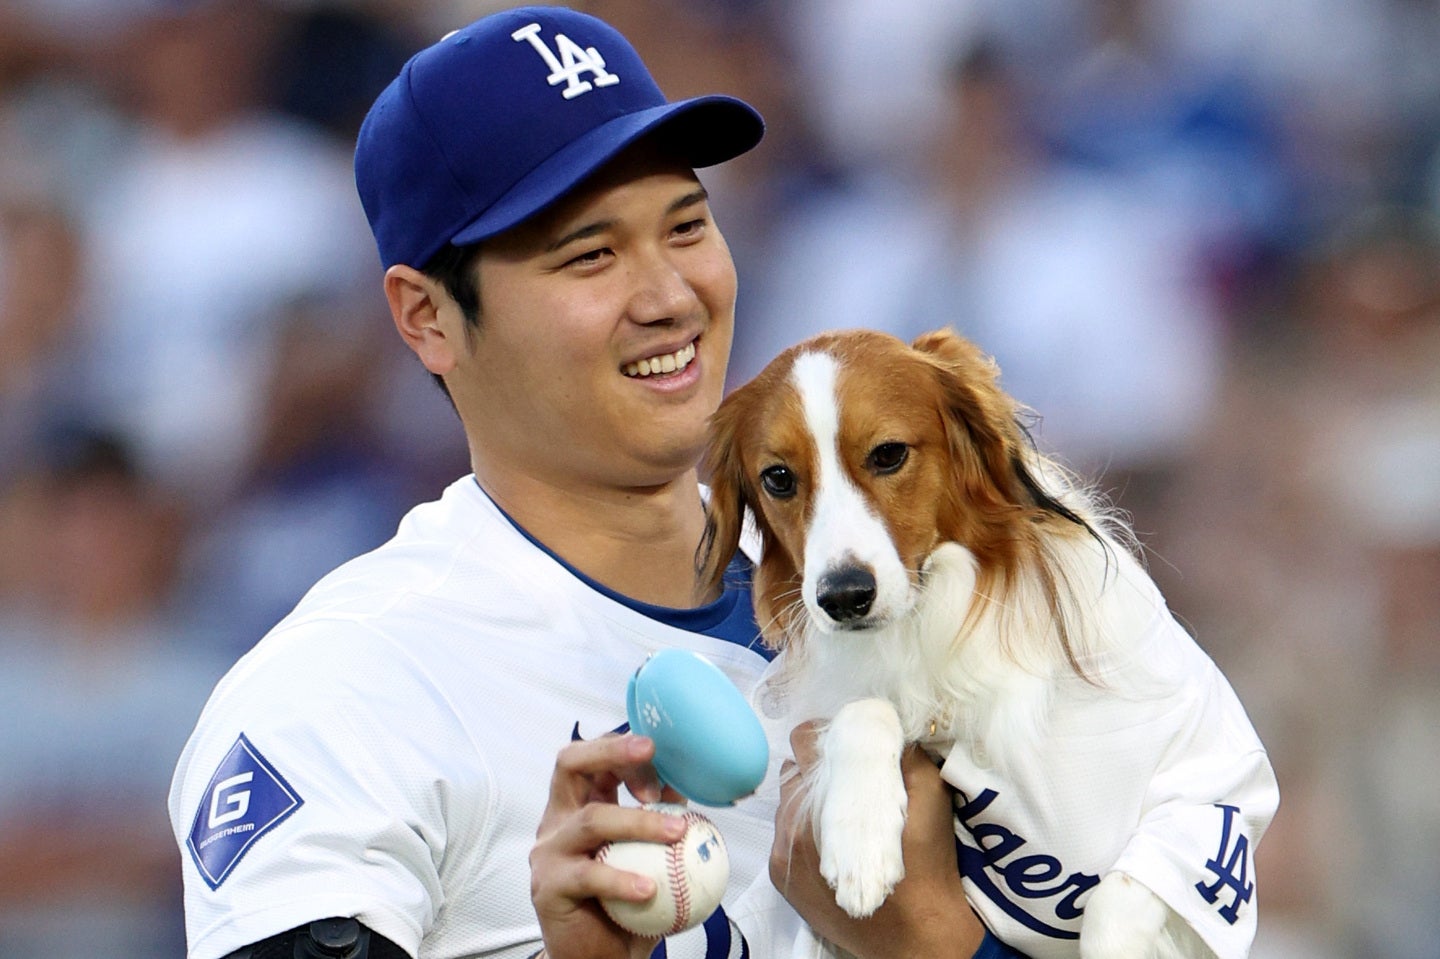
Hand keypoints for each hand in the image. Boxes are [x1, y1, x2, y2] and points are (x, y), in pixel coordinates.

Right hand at [530, 733, 687, 958]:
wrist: (597, 957)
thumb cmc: (623, 902)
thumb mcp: (648, 855)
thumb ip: (659, 820)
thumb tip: (684, 786)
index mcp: (578, 805)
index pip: (592, 757)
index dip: (622, 748)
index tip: (659, 756)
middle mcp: (558, 820)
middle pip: (570, 764)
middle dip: (611, 750)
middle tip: (650, 749)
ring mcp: (550, 852)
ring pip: (591, 819)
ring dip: (639, 821)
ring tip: (677, 832)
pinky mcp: (548, 886)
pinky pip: (587, 876)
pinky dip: (621, 879)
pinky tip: (649, 889)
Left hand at [771, 722, 984, 958]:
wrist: (918, 938)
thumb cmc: (927, 865)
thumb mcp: (930, 797)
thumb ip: (905, 754)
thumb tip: (885, 726)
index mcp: (828, 795)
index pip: (806, 739)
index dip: (828, 734)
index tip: (850, 742)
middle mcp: (794, 821)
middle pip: (793, 769)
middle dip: (818, 765)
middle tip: (849, 776)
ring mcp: (783, 850)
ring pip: (786, 801)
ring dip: (808, 797)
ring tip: (841, 811)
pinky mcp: (780, 875)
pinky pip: (782, 833)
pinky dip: (802, 828)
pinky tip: (832, 840)